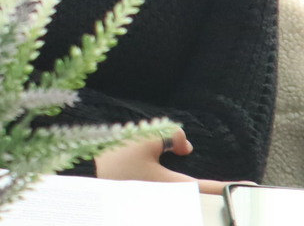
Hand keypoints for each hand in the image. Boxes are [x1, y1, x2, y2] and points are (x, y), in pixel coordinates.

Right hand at [93, 129, 228, 194]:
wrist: (82, 173)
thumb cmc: (113, 159)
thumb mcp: (143, 138)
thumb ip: (171, 134)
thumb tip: (186, 147)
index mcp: (173, 185)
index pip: (211, 186)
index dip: (232, 186)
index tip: (253, 186)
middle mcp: (167, 197)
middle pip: (196, 191)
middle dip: (208, 185)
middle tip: (218, 180)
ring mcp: (155, 200)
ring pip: (179, 190)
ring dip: (184, 182)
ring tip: (174, 168)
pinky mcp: (142, 199)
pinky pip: (163, 191)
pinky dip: (167, 184)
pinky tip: (151, 172)